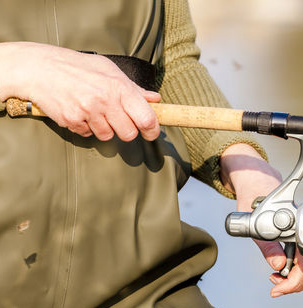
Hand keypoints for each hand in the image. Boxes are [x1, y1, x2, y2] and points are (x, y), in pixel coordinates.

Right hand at [0, 42, 160, 140]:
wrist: (38, 68)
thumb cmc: (77, 67)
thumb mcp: (108, 71)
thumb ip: (133, 89)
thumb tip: (155, 100)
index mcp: (119, 87)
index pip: (146, 119)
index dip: (152, 130)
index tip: (150, 131)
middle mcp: (105, 101)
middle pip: (129, 134)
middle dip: (125, 130)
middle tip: (116, 118)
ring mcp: (88, 113)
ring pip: (108, 136)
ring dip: (103, 127)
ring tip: (92, 109)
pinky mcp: (72, 122)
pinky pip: (87, 134)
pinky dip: (84, 127)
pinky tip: (78, 111)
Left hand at [220, 143, 302, 297]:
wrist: (258, 186)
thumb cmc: (256, 201)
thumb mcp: (255, 224)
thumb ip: (267, 246)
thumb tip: (279, 266)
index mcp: (299, 229)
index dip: (294, 281)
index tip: (276, 289)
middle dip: (296, 284)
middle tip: (275, 287)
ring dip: (299, 281)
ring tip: (277, 280)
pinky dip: (299, 275)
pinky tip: (281, 272)